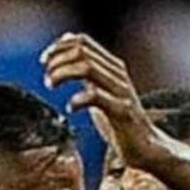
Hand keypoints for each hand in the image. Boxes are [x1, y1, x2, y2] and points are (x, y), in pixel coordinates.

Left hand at [40, 31, 159, 165]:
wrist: (146, 147)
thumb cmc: (119, 120)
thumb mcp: (100, 89)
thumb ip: (86, 69)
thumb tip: (68, 43)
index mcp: (112, 66)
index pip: (83, 42)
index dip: (59, 47)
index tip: (44, 61)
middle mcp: (118, 74)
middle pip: (82, 51)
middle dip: (57, 61)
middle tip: (46, 78)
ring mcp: (121, 91)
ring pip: (86, 68)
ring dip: (62, 74)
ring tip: (51, 87)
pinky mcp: (122, 111)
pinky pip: (96, 96)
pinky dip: (77, 100)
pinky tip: (70, 109)